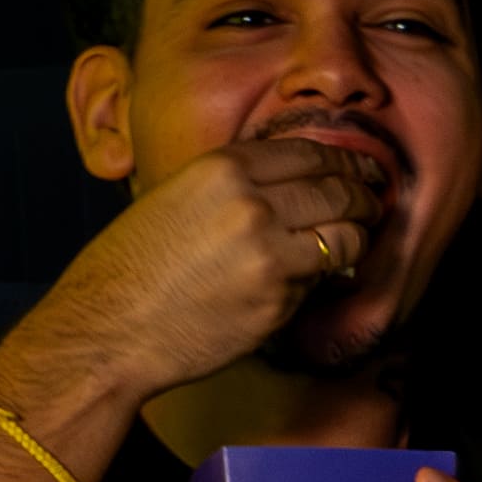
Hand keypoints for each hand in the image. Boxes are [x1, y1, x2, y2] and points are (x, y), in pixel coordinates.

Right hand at [25, 131, 400, 404]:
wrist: (109, 328)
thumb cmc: (132, 267)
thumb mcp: (177, 197)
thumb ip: (234, 186)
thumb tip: (292, 183)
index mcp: (222, 169)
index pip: (309, 153)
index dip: (344, 161)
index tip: (359, 169)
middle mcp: (251, 203)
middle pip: (338, 190)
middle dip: (363, 198)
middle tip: (372, 205)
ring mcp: (269, 253)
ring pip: (347, 237)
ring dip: (358, 240)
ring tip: (355, 242)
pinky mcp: (279, 300)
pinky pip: (321, 282)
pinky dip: (322, 281)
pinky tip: (308, 281)